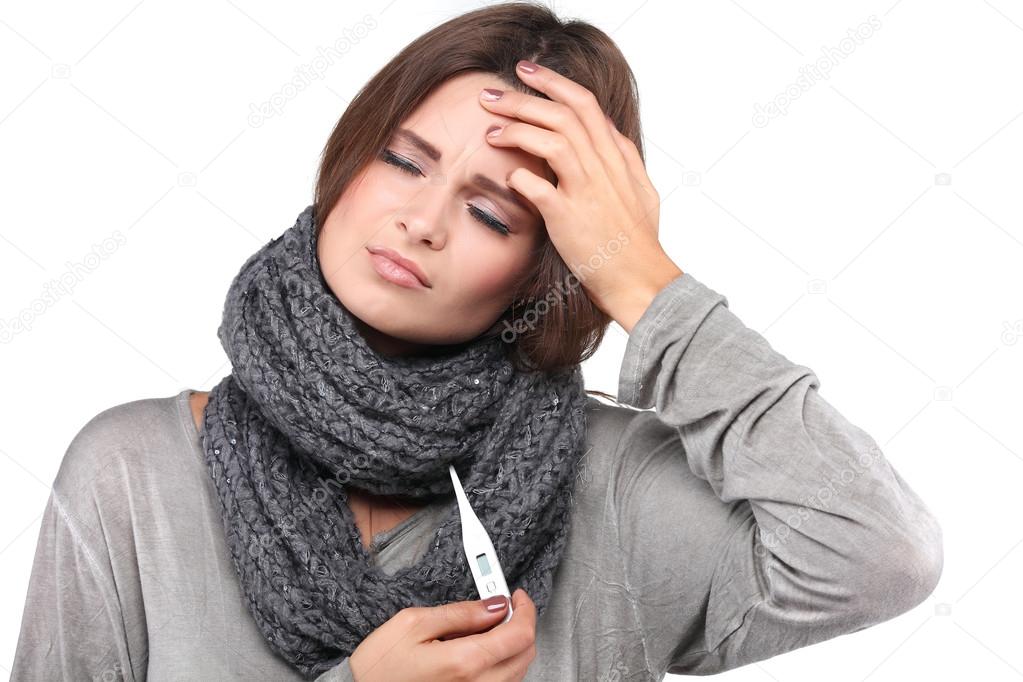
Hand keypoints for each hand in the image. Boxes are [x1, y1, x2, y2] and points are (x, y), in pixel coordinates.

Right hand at [349, 588, 537, 681]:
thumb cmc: (380, 665)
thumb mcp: (414, 623)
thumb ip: (460, 612)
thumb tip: (494, 604)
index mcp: (464, 662)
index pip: (519, 634)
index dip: (524, 609)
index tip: (517, 596)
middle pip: (525, 653)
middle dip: (520, 624)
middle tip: (500, 607)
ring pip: (516, 670)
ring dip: (510, 645)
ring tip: (483, 629)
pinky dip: (500, 663)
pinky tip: (478, 651)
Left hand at [479, 59, 683, 331]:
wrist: (640, 281)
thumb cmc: (638, 242)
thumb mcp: (642, 192)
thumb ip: (625, 158)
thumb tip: (609, 130)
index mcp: (618, 158)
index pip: (585, 103)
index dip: (553, 82)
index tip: (526, 72)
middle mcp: (604, 167)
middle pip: (562, 114)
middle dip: (523, 98)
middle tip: (490, 95)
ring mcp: (587, 190)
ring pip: (551, 139)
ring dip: (516, 129)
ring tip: (490, 130)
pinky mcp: (569, 217)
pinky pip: (537, 185)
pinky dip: (519, 175)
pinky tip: (507, 176)